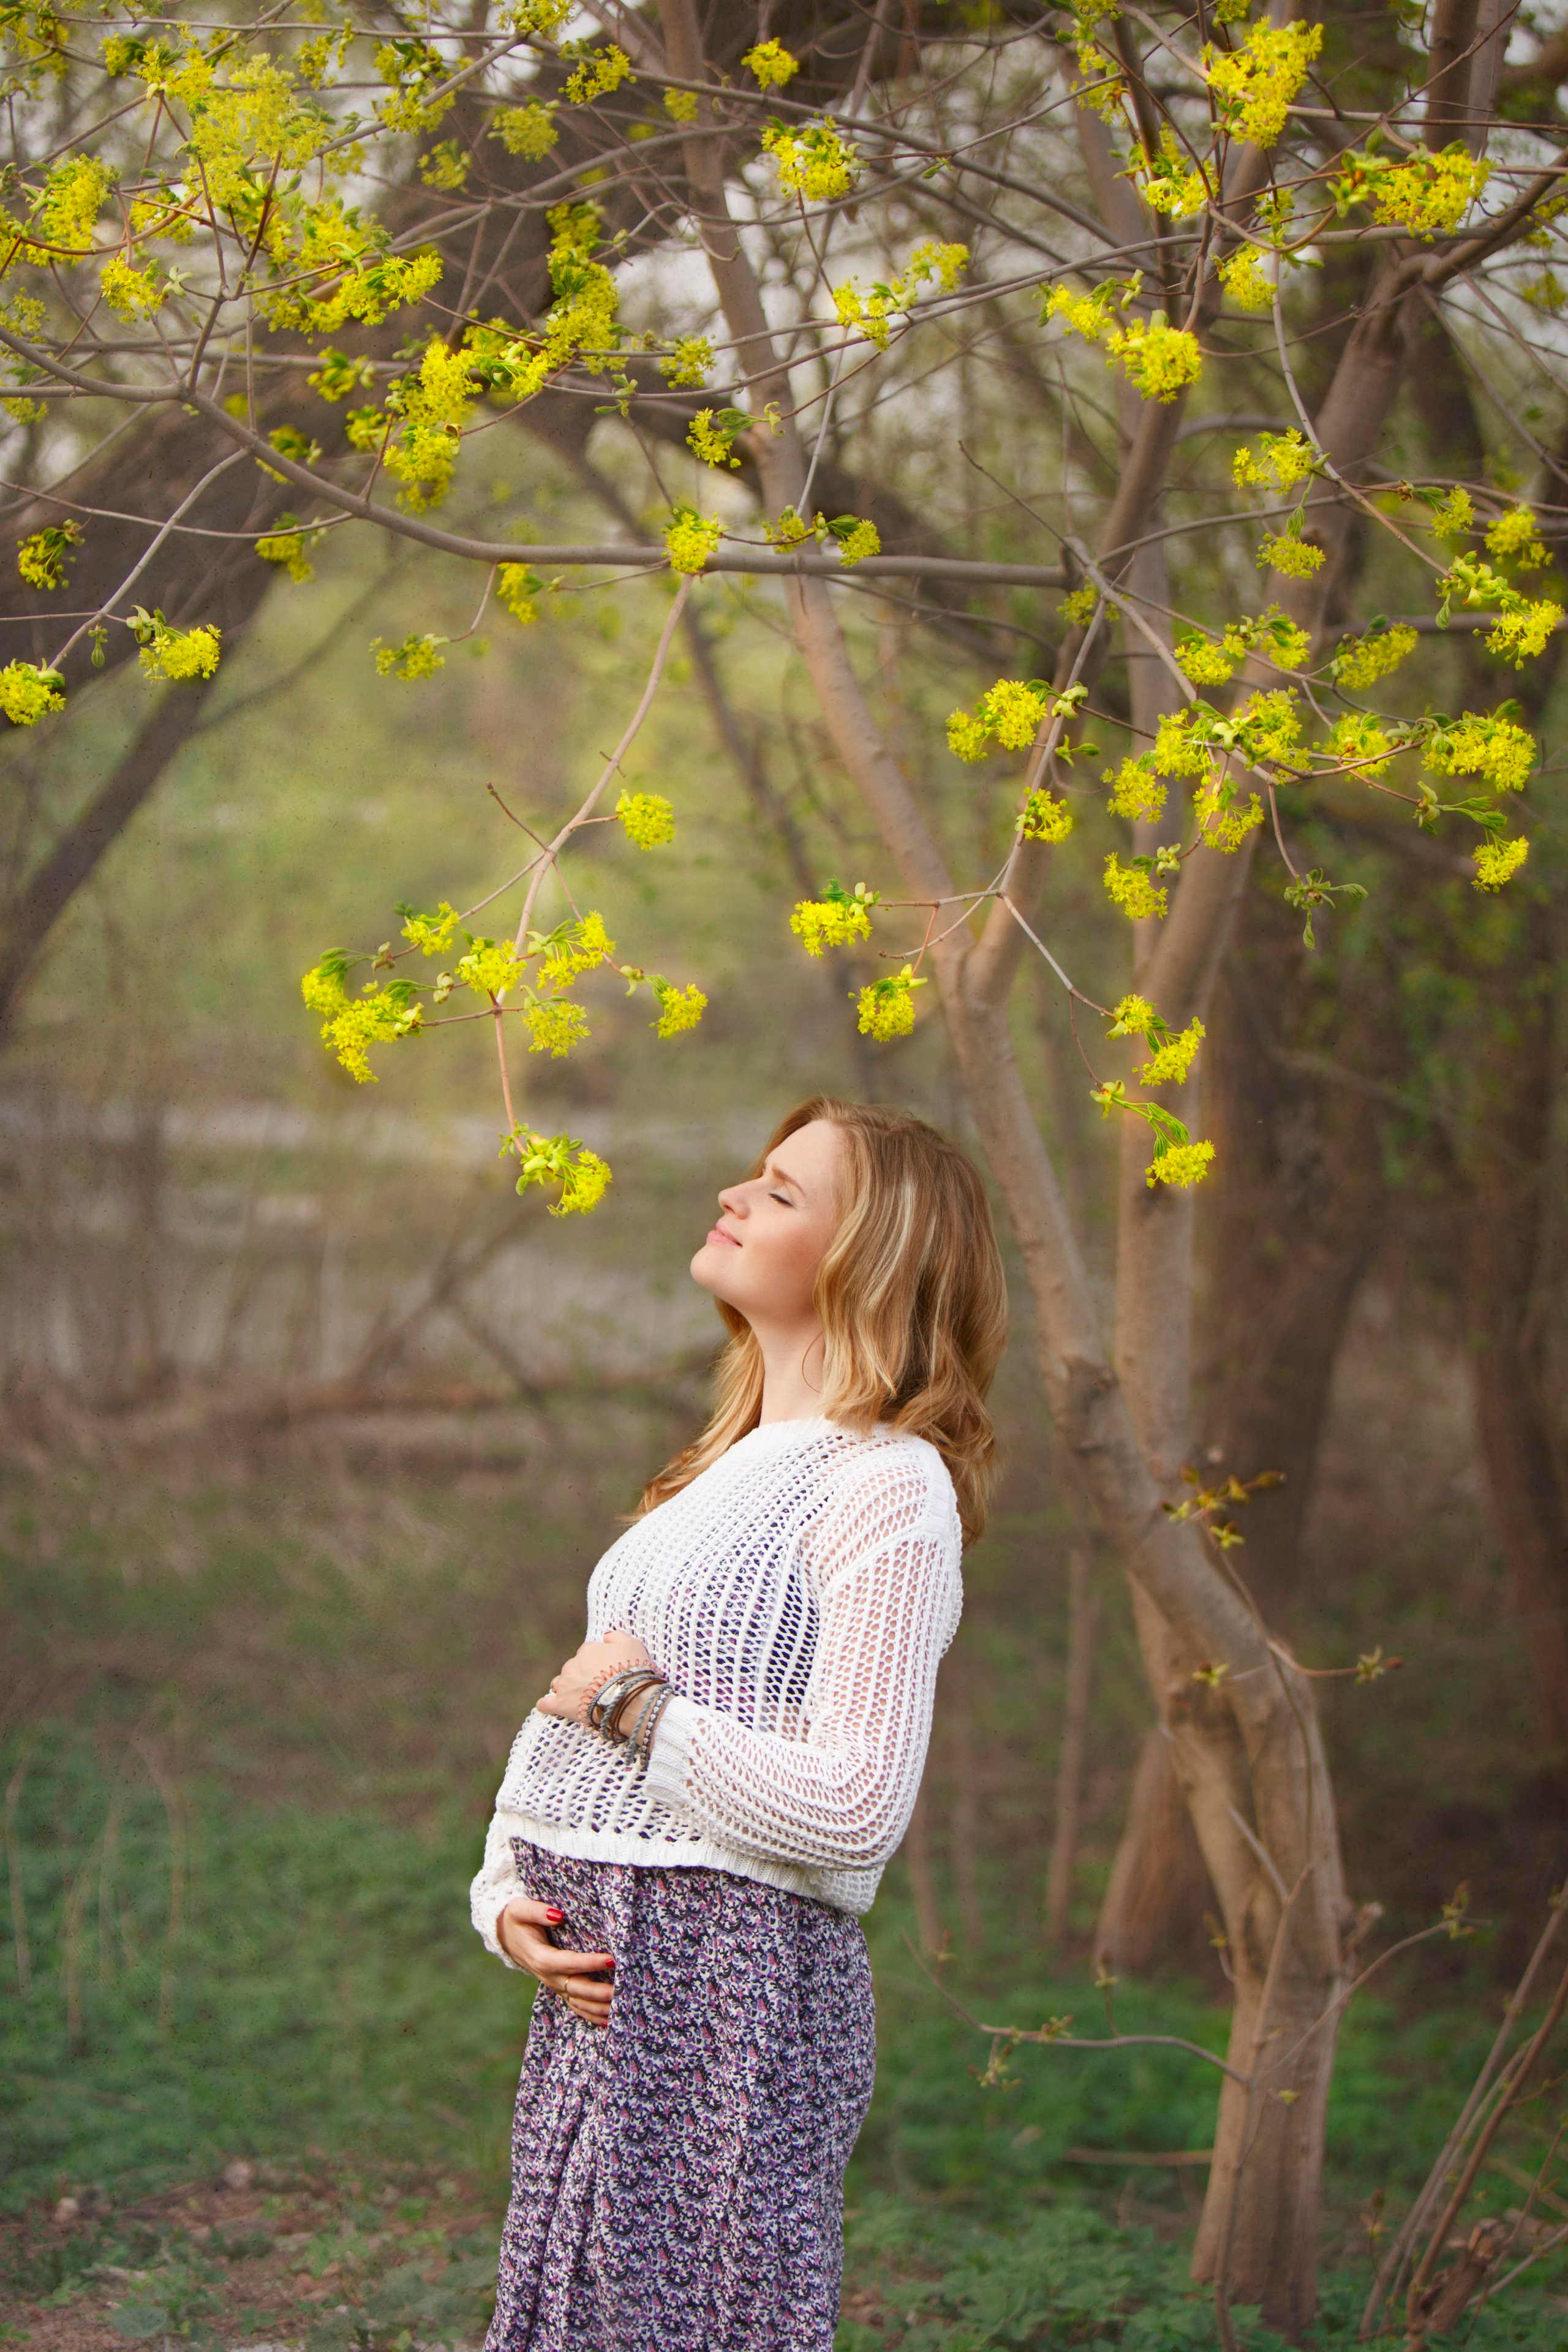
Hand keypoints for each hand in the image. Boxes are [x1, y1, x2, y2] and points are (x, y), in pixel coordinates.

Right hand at [496, 1896, 615, 2027]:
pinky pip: (575, 2005)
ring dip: (598, 2007)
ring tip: (620, 2006)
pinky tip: (608, 2020)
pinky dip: (591, 2014)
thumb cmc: (516, 1920)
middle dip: (599, 1991)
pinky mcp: (558, 1987)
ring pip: (577, 2001)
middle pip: (576, 1988)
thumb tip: (558, 1916)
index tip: (611, 1959)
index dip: (589, 1963)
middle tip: (622, 1988)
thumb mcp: (520, 1910)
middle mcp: (548, 1976)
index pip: (568, 1963)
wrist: (506, 1936)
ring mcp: (553, 1984)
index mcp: (540, 1957)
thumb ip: (537, 1911)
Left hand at [536, 1628, 653, 1728]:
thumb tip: (606, 1635)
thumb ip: (617, 1636)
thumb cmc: (631, 1671)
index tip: (605, 1671)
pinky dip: (546, 1704)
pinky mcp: (560, 1704)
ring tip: (578, 1698)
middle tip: (596, 1687)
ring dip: (565, 1688)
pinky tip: (548, 1706)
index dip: (596, 1662)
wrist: (625, 1698)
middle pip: (573, 1668)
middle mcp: (573, 1664)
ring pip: (559, 1683)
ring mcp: (565, 1685)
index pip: (587, 1652)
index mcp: (587, 1650)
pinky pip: (546, 1703)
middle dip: (581, 1675)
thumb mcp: (633, 1645)